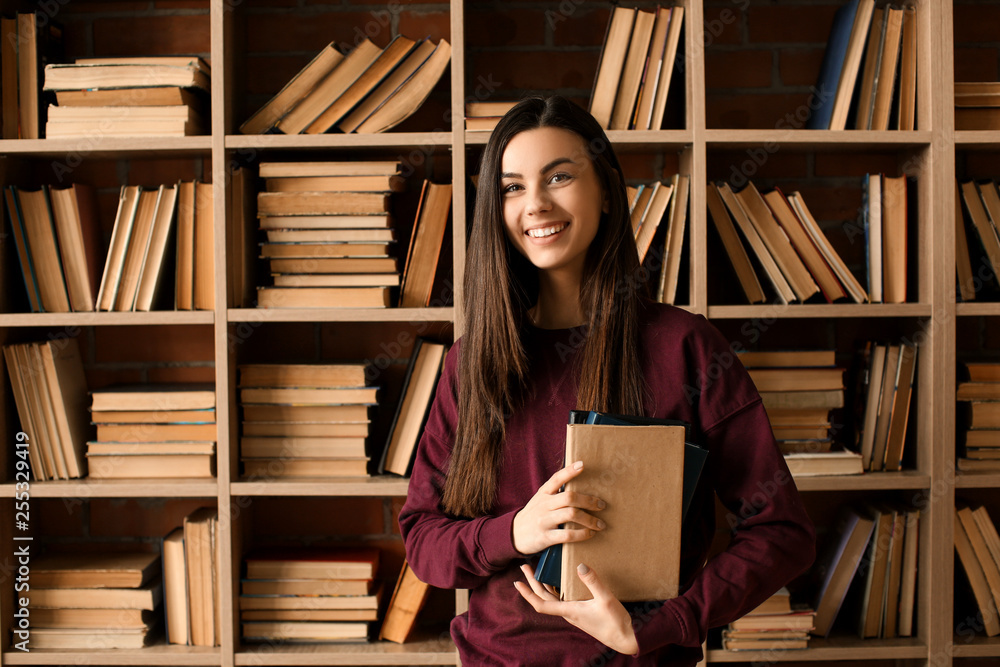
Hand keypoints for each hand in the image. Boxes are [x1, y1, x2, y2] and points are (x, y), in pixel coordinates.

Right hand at [512, 461, 605, 554]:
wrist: (514, 535)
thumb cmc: (534, 515)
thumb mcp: (540, 500)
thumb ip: (555, 494)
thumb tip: (580, 487)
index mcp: (543, 493)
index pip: (556, 478)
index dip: (569, 471)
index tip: (582, 465)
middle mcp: (543, 505)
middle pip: (569, 497)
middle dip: (589, 501)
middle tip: (602, 505)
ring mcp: (544, 520)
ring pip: (571, 514)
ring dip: (589, 519)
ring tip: (600, 524)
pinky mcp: (545, 536)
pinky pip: (567, 535)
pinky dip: (582, 534)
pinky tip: (590, 534)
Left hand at [514, 562, 638, 654]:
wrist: (625, 639)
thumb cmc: (615, 622)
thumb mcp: (606, 599)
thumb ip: (593, 582)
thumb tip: (579, 565)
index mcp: (569, 611)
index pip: (542, 604)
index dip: (528, 594)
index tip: (517, 583)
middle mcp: (568, 613)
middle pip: (544, 598)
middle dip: (532, 583)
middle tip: (525, 567)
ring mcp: (574, 614)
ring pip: (552, 599)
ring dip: (542, 586)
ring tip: (537, 572)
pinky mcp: (581, 613)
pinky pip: (561, 600)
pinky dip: (554, 590)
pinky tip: (558, 582)